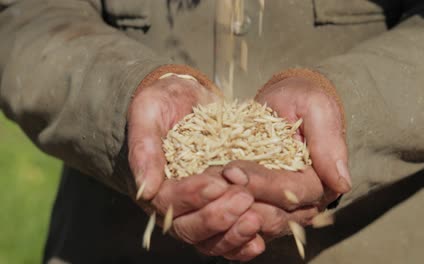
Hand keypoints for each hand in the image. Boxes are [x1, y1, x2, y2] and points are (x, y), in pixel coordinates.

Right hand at [127, 75, 262, 260]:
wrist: (186, 99)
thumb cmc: (163, 103)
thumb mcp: (148, 113)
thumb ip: (144, 148)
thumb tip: (145, 189)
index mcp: (153, 185)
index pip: (168, 202)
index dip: (192, 196)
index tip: (217, 183)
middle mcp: (174, 205)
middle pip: (189, 228)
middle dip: (217, 217)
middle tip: (243, 198)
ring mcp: (198, 210)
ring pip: (210, 239)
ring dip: (232, 234)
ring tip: (256, 220)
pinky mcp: (219, 209)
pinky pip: (228, 235)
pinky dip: (242, 241)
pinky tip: (259, 240)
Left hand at [216, 75, 350, 251]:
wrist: (286, 101)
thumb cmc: (303, 100)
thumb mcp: (317, 109)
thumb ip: (328, 142)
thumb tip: (342, 182)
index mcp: (321, 181)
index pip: (293, 192)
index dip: (264, 184)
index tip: (232, 170)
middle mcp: (303, 201)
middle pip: (273, 214)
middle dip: (241, 200)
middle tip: (210, 184)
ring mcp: (280, 205)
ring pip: (255, 221)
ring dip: (227, 210)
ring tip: (201, 192)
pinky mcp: (260, 202)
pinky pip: (241, 216)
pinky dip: (222, 211)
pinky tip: (201, 198)